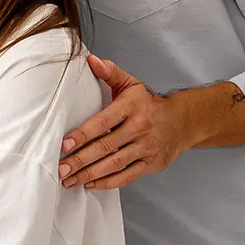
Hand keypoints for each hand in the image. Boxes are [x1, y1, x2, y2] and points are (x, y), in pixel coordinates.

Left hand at [58, 55, 186, 189]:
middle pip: (105, 147)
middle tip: (60, 168)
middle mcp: (139, 129)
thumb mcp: (131, 84)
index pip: (103, 122)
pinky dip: (108, 182)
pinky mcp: (151, 164)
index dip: (83, 134)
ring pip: (114, 164)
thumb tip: (91, 60)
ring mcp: (146, 148)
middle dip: (80, 159)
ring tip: (69, 180)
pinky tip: (90, 184)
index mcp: (131, 108)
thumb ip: (110, 72)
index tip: (65, 143)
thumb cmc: (148, 103)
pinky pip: (127, 176)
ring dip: (90, 174)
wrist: (183, 121)